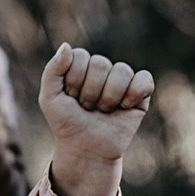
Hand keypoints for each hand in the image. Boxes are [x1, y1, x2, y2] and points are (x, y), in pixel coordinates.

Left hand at [41, 44, 153, 195]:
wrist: (87, 149)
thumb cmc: (66, 123)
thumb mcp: (50, 98)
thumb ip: (53, 70)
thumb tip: (66, 45)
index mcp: (80, 66)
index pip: (80, 56)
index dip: (74, 80)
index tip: (70, 98)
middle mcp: (102, 70)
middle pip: (100, 63)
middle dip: (90, 91)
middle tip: (87, 108)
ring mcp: (122, 81)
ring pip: (121, 71)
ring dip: (109, 97)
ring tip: (103, 111)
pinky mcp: (140, 94)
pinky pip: (144, 79)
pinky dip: (134, 93)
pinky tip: (124, 107)